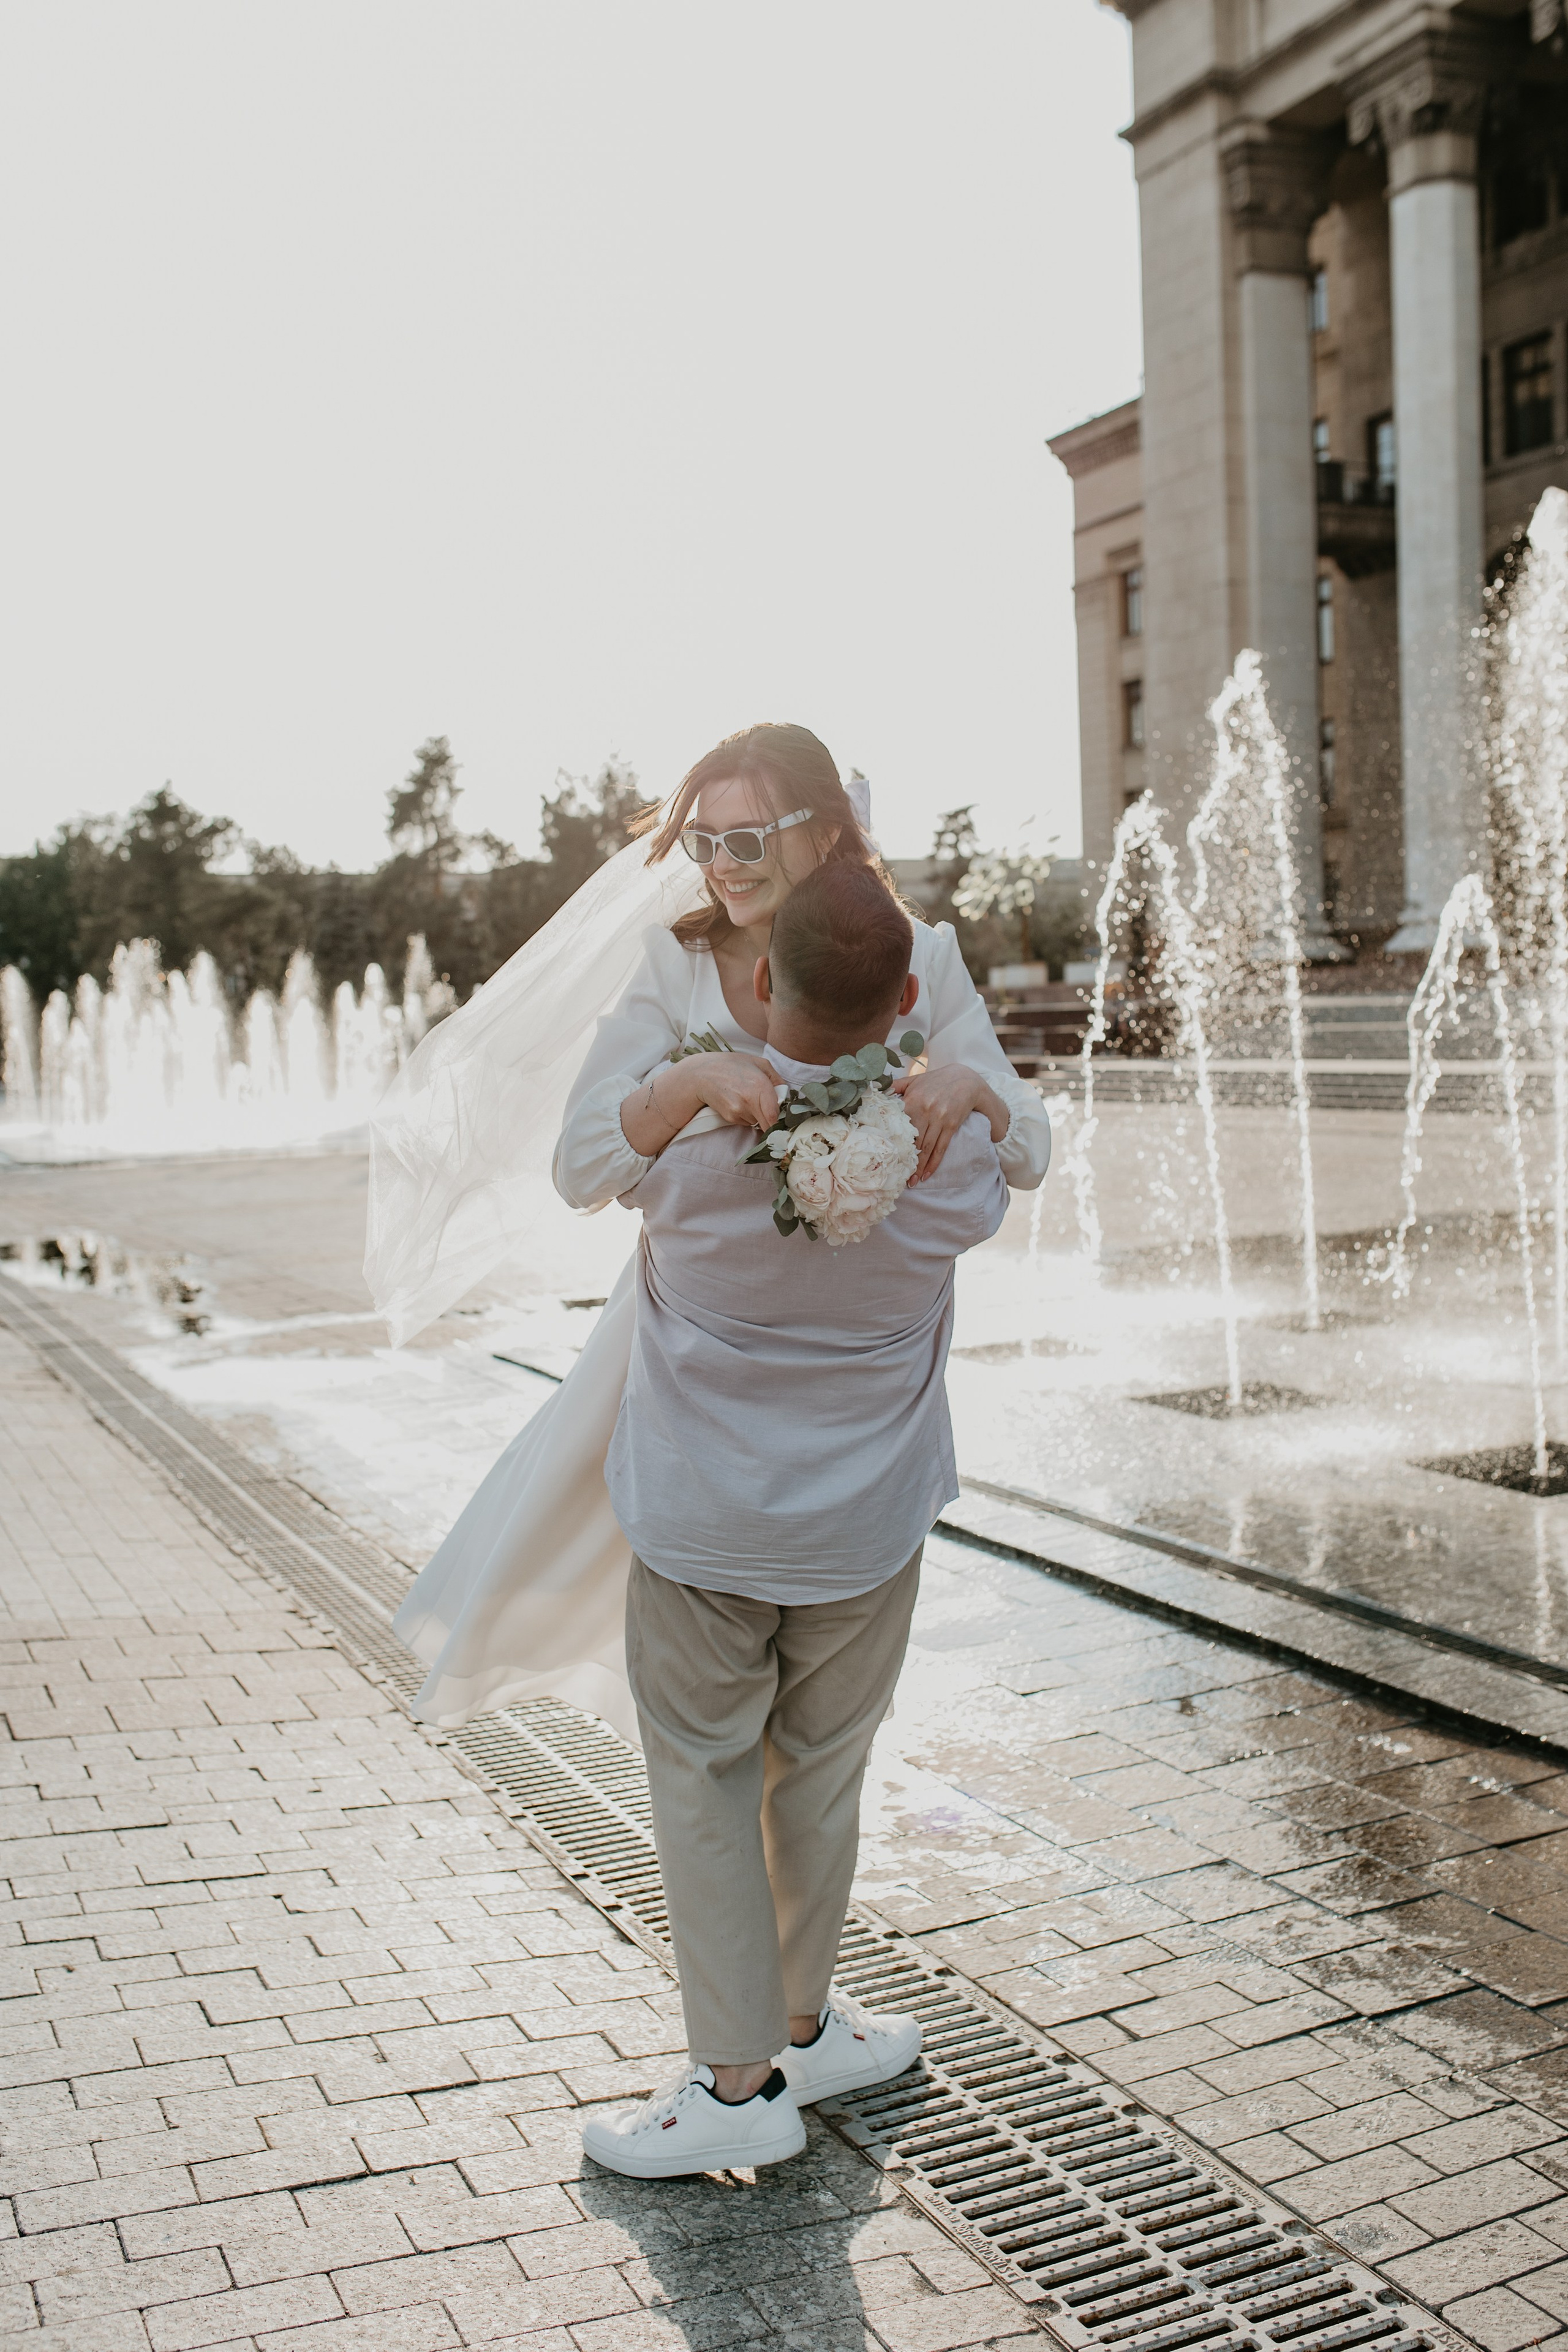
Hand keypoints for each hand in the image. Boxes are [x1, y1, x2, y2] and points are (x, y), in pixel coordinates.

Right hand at [690, 1053, 782, 1133]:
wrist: (702, 1074)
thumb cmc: (732, 1066)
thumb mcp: (759, 1063)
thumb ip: (777, 1078)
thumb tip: (785, 1095)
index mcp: (759, 1085)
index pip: (774, 1114)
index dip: (782, 1121)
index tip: (786, 1122)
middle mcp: (749, 1100)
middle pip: (768, 1125)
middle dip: (773, 1122)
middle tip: (772, 1113)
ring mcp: (738, 1111)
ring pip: (758, 1122)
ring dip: (758, 1116)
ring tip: (748, 1099)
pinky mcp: (730, 1118)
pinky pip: (747, 1122)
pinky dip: (747, 1116)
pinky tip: (739, 1102)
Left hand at [892, 1064, 1006, 1182]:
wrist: (966, 1079)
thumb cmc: (936, 1080)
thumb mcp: (914, 1080)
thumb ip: (895, 1086)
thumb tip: (877, 1093)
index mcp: (912, 1100)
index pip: (899, 1127)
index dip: (893, 1145)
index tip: (887, 1160)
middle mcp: (925, 1110)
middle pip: (913, 1141)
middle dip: (906, 1161)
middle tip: (898, 1177)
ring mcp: (939, 1119)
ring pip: (926, 1148)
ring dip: (919, 1167)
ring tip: (912, 1182)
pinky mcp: (951, 1125)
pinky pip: (941, 1148)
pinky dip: (934, 1163)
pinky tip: (927, 1175)